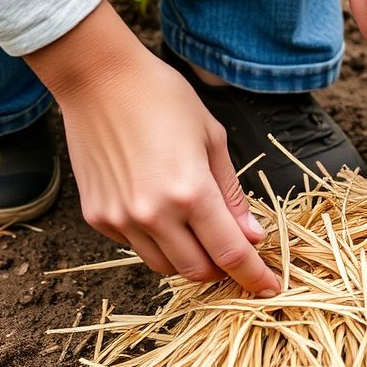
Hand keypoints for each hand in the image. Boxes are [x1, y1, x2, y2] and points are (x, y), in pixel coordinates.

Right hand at [25, 3, 280, 295]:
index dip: (254, 277)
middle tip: (234, 253)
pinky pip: (135, 247)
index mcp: (191, 193)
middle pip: (197, 271)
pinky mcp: (97, 216)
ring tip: (198, 231)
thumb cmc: (161, 97)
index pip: (231, 254)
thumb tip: (253, 236)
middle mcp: (153, 214)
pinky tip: (161, 211)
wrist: (96, 78)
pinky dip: (157, 241)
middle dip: (222, 270)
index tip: (270, 288)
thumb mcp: (212, 139)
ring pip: (164, 266)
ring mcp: (120, 218)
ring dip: (189, 259)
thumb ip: (232, 195)